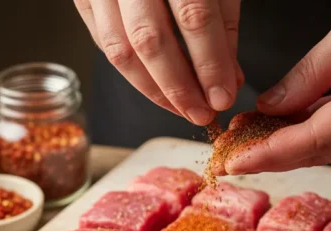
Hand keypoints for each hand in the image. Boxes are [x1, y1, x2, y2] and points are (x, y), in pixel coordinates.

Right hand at [74, 0, 241, 125]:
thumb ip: (223, 23)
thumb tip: (226, 80)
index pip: (194, 17)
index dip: (210, 64)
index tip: (224, 97)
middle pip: (150, 39)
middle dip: (179, 87)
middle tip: (202, 113)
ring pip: (120, 50)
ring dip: (152, 90)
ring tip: (181, 108)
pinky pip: (104, 42)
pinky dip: (131, 72)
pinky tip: (155, 87)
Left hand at [224, 0, 330, 173]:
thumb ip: (309, 74)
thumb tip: (269, 107)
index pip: (313, 141)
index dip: (269, 154)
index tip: (232, 162)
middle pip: (321, 153)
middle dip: (272, 156)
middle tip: (229, 152)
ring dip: (291, 148)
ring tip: (250, 138)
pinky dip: (315, 135)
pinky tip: (288, 126)